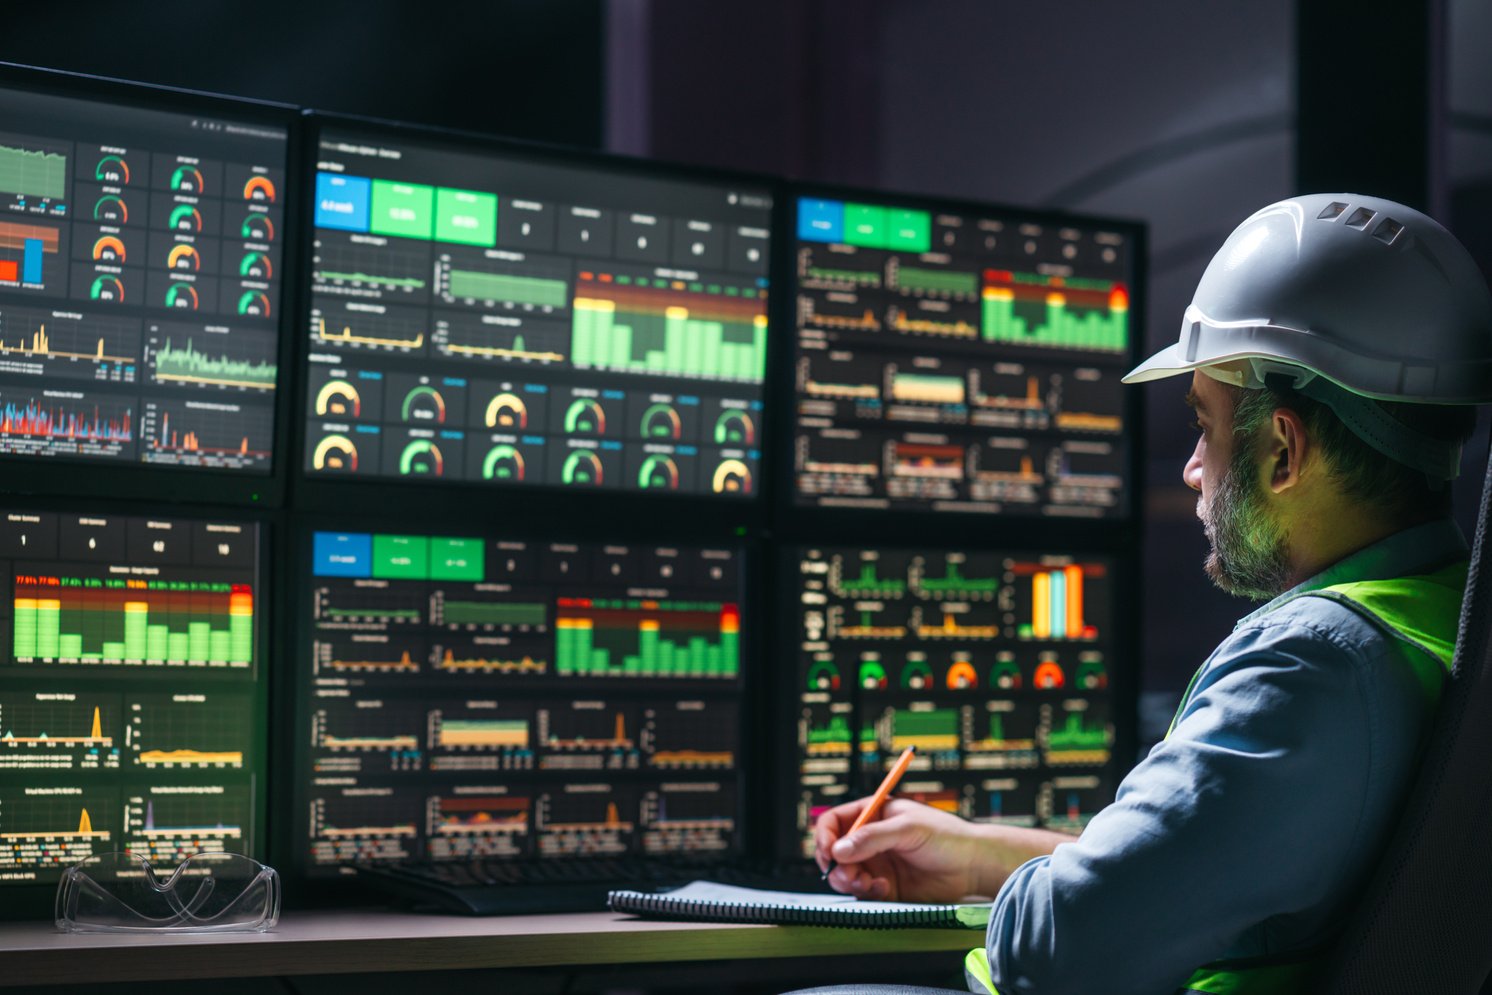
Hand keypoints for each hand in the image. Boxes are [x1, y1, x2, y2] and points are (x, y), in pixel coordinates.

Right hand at [813, 797, 992, 902]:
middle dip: (836, 865)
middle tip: (850, 875)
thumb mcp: (908, 829)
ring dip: (850, 881)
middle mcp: (871, 839)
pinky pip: (862, 892)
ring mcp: (877, 863)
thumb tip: (839, 849)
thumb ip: (872, 838)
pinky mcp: (885, 886)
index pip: (835, 821)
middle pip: (834, 851)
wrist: (972, 866)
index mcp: (874, 814)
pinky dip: (866, 892)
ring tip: (868, 884)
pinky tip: (883, 888)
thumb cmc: (946, 837)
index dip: (825, 836)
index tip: (829, 852)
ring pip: (845, 874)